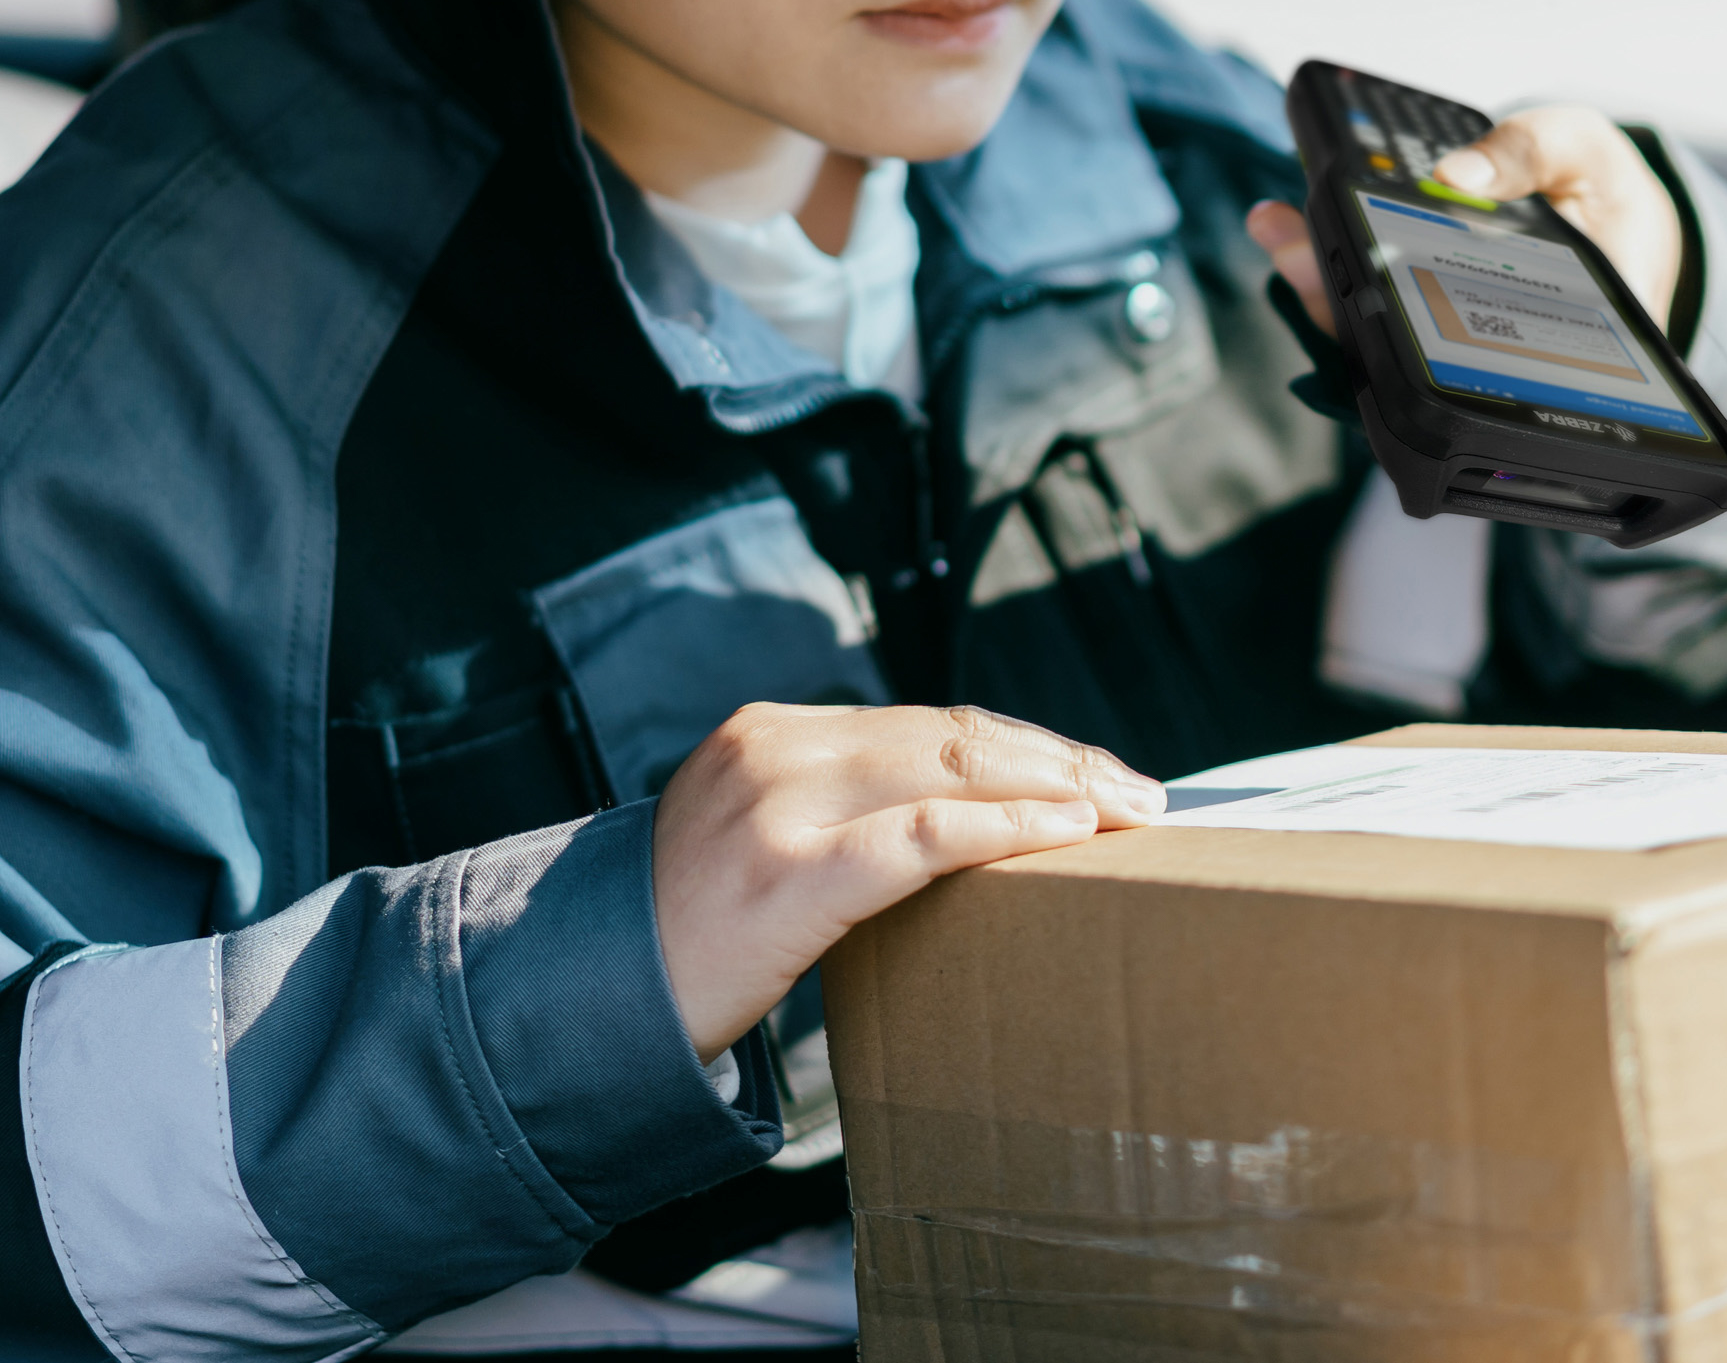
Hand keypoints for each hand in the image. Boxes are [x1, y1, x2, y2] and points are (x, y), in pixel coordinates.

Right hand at [649, 703, 1165, 1060]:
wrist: (586, 1003)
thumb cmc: (689, 938)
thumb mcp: (755, 840)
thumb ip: (841, 812)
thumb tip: (969, 822)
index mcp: (771, 734)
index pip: (926, 723)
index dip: (1023, 744)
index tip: (1092, 771)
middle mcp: (774, 752)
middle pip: (949, 736)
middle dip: (1058, 761)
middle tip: (1139, 794)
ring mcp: (776, 810)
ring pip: (946, 771)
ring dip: (1052, 789)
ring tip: (1120, 814)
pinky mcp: (787, 877)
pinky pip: (920, 839)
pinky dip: (1003, 829)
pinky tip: (1061, 835)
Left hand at [1246, 104, 1684, 335]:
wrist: (1619, 213)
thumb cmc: (1609, 190)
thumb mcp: (1585, 150)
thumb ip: (1529, 153)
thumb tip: (1454, 174)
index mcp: (1569, 327)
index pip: (1483, 350)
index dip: (1407, 335)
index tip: (1352, 291)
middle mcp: (1508, 349)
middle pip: (1413, 344)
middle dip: (1340, 300)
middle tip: (1290, 244)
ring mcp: (1466, 337)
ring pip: (1387, 330)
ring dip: (1322, 280)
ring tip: (1275, 225)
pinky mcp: (1439, 315)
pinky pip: (1383, 302)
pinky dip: (1337, 263)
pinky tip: (1295, 223)